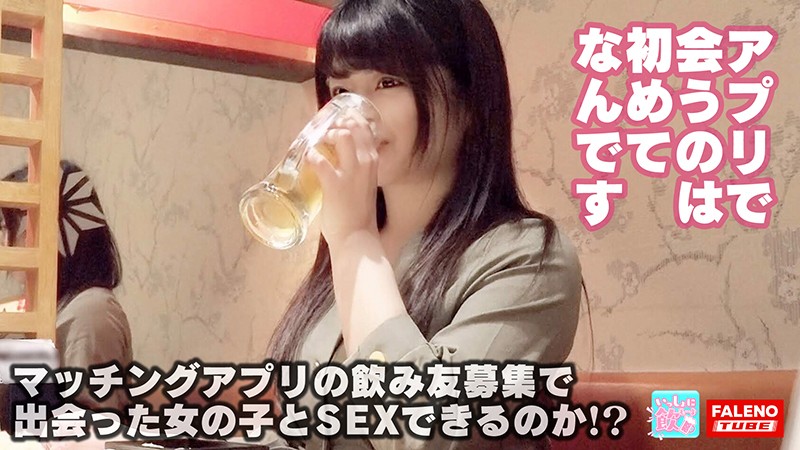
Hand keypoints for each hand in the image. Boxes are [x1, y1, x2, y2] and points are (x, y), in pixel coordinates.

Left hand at [305, 111, 379, 249]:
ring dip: (326, 136)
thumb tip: (334, 162)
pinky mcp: (334, 183)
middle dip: (337, 124)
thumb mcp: (363, 186)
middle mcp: (366, 162)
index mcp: (373, 163)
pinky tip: (307, 159)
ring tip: (318, 144)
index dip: (349, 121)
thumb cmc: (359, 215)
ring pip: (342, 135)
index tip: (337, 124)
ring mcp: (351, 172)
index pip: (366, 129)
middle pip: (354, 126)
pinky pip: (319, 159)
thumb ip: (354, 171)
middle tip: (325, 133)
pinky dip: (311, 156)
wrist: (358, 238)